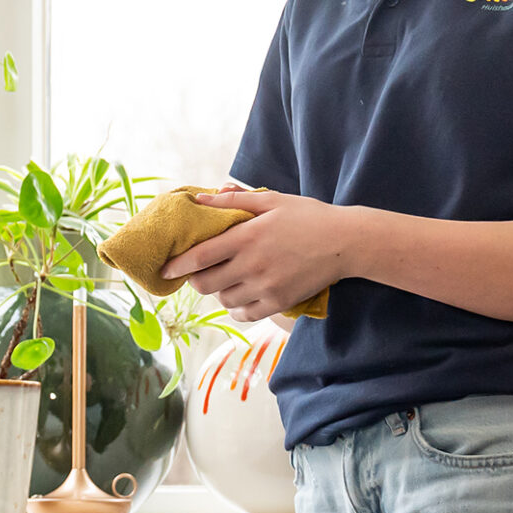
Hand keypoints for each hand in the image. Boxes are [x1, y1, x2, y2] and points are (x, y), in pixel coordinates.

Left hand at [164, 189, 354, 322]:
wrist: (346, 242)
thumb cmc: (308, 216)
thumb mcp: (271, 200)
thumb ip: (234, 200)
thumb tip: (200, 198)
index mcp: (248, 237)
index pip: (200, 256)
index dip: (177, 265)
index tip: (165, 269)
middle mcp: (253, 265)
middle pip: (206, 284)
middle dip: (195, 280)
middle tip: (198, 273)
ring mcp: (267, 286)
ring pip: (224, 299)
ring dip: (218, 291)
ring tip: (225, 279)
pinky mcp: (280, 302)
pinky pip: (245, 314)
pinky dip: (236, 307)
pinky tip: (239, 296)